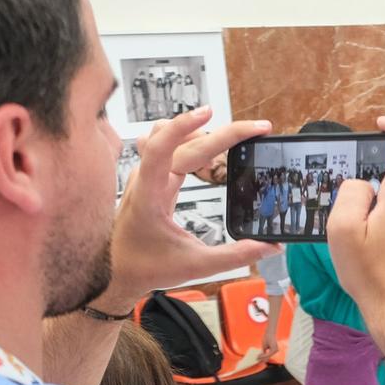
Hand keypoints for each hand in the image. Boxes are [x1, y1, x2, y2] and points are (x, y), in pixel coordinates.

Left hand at [98, 106, 276, 311]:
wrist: (114, 271)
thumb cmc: (144, 266)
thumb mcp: (195, 265)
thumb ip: (235, 255)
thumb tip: (270, 247)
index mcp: (150, 195)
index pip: (161, 147)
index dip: (184, 126)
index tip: (209, 112)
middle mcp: (147, 179)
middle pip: (185, 142)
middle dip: (224, 131)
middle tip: (258, 129)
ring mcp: (149, 176)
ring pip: (173, 137)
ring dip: (204, 132)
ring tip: (236, 137)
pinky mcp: (154, 178)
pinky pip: (172, 148)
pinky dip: (194, 141)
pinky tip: (213, 148)